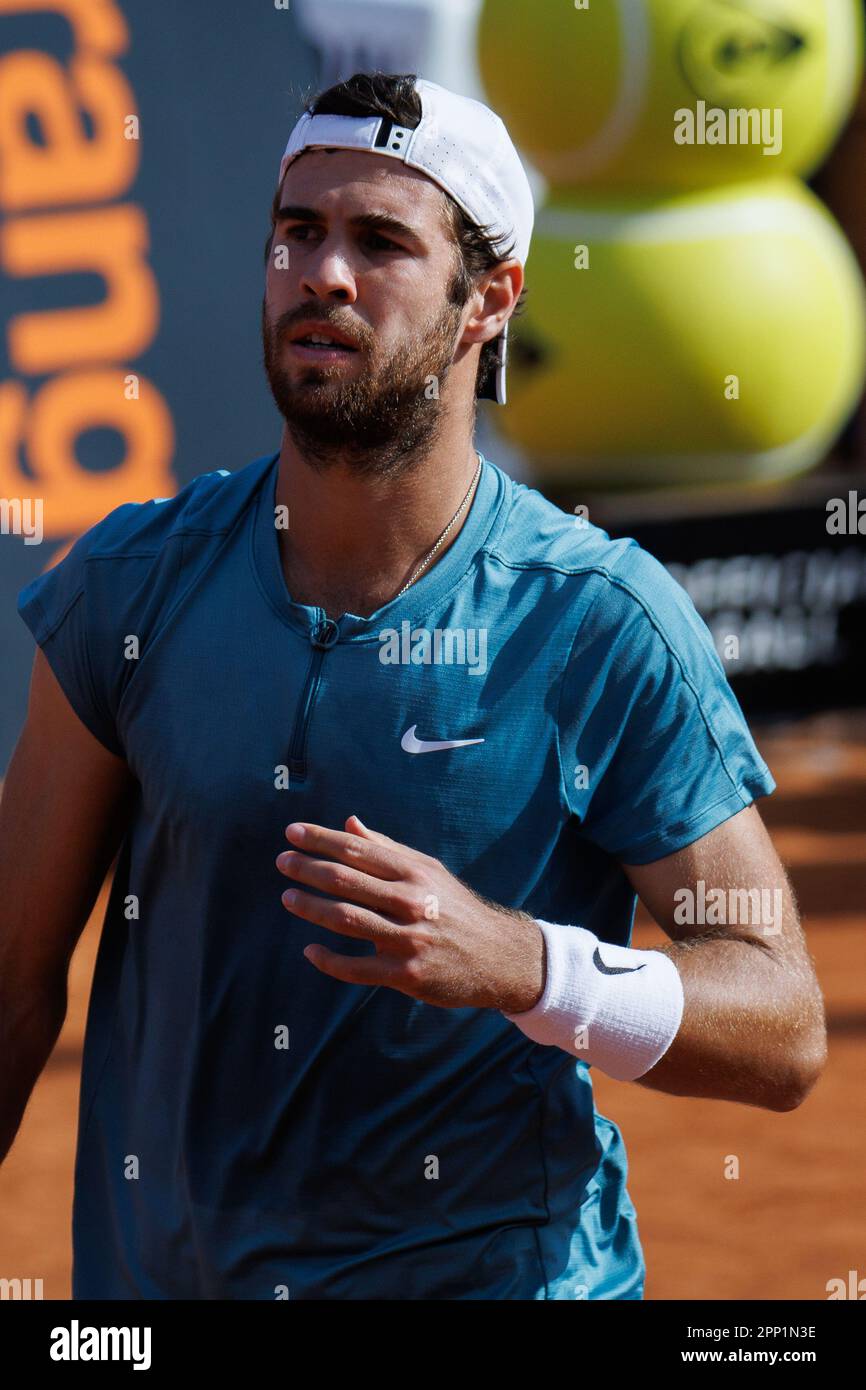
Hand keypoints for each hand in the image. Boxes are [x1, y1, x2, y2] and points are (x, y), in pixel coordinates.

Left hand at [275, 814, 544, 1011]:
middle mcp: (412, 901)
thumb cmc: (456, 909)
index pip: (358, 849)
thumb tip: (348, 824)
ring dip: (311, 907)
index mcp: (415, 872)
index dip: (321, 839)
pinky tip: (310, 951)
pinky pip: (356, 968)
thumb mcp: (429, 872)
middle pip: (347, 880)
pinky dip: (329, 960)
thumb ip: (387, 850)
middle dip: (308, 869)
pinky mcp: (407, 974)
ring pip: (346, 920)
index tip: (292, 833)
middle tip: (283, 862)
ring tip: (288, 898)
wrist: (499, 957)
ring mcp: (409, 938)